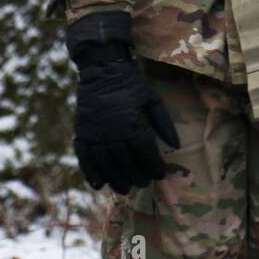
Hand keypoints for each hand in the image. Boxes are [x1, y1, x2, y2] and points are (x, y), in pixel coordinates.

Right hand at [66, 12, 180, 194]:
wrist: (101, 69)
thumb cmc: (131, 84)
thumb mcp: (153, 99)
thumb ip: (164, 124)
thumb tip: (176, 146)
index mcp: (133, 124)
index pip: (146, 153)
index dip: (154, 167)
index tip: (160, 175)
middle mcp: (114, 132)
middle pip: (127, 162)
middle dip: (138, 176)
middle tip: (144, 184)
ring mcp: (95, 134)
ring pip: (107, 164)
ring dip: (116, 179)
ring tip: (125, 189)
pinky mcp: (82, 133)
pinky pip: (85, 158)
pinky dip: (90, 173)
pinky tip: (98, 184)